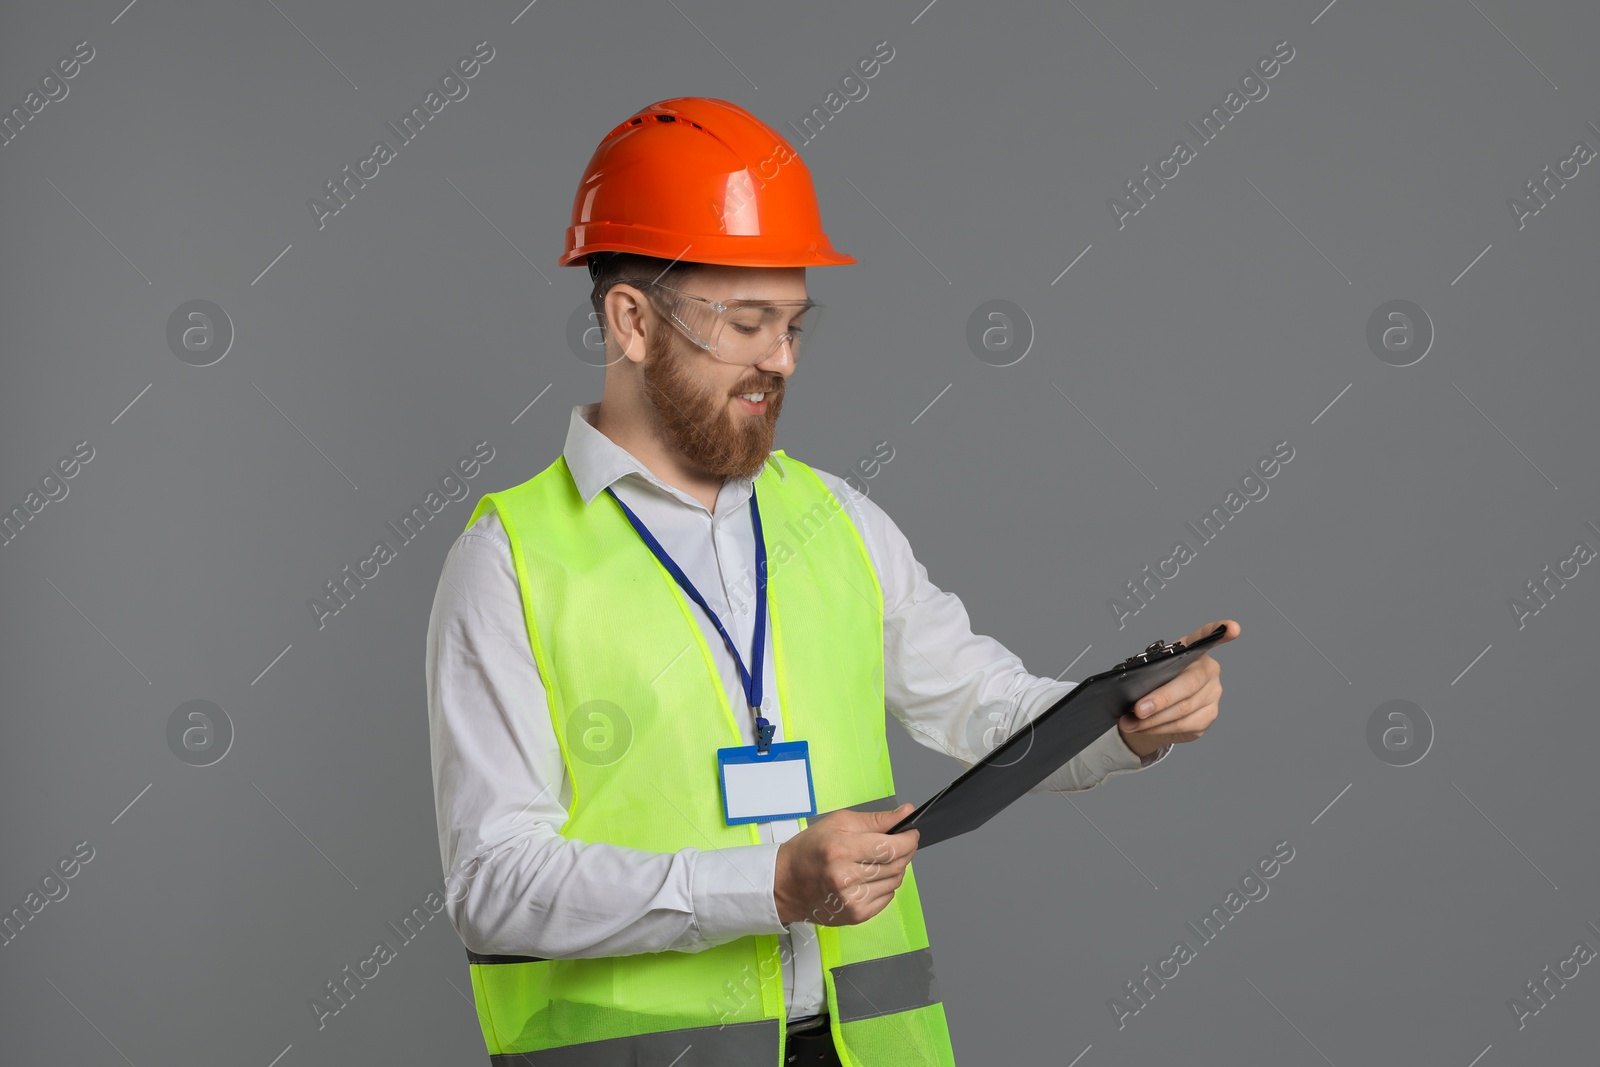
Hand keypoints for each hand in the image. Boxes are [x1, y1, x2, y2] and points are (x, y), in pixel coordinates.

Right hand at [773, 804, 918, 926]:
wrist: (785, 883)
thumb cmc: (809, 850)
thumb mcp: (839, 823)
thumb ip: (876, 820)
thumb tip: (905, 813)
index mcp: (842, 851)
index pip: (891, 847)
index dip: (908, 839)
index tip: (911, 833)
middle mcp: (847, 879)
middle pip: (897, 865)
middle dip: (904, 852)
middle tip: (896, 844)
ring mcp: (852, 901)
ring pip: (895, 882)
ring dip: (894, 869)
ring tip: (876, 861)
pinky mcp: (855, 915)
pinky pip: (887, 898)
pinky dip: (885, 885)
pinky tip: (869, 878)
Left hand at [1117, 619, 1239, 758]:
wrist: (1158, 707)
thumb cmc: (1155, 680)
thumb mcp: (1150, 670)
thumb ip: (1147, 674)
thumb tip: (1133, 692)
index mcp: (1193, 650)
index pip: (1208, 636)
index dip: (1221, 630)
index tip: (1233, 628)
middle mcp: (1209, 669)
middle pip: (1189, 684)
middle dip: (1161, 699)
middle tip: (1138, 709)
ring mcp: (1213, 693)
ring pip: (1184, 709)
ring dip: (1153, 720)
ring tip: (1130, 723)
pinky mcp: (1210, 715)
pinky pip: (1184, 724)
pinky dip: (1160, 728)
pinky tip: (1145, 728)